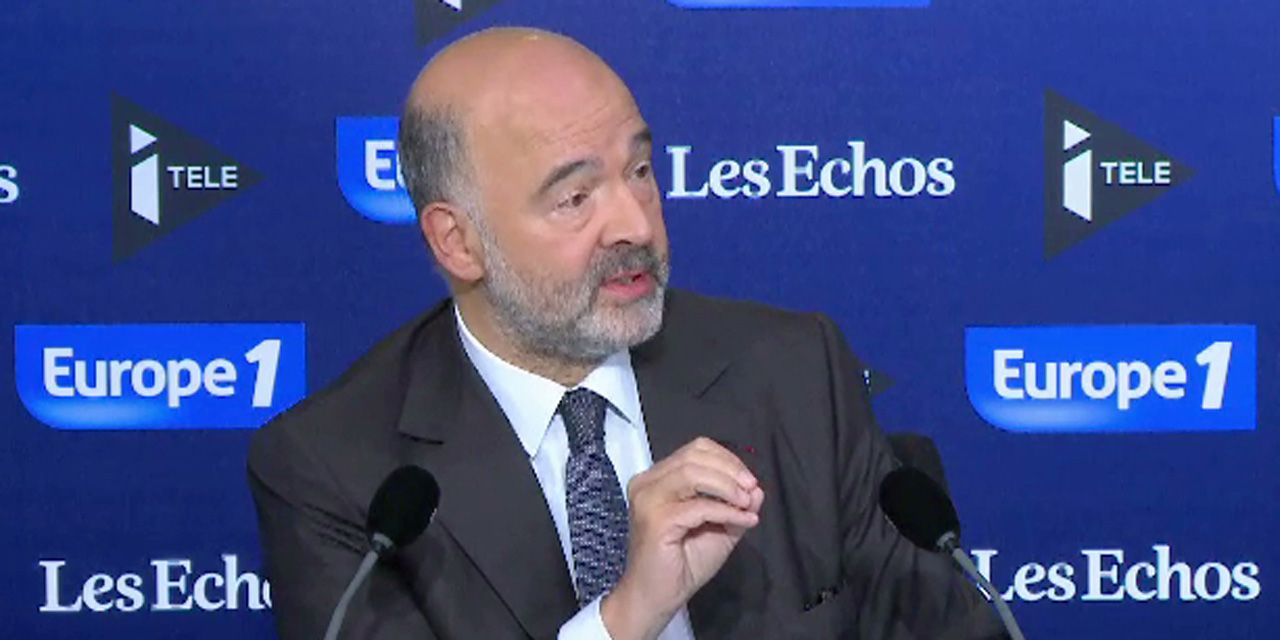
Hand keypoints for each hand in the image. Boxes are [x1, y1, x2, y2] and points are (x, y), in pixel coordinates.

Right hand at [600, 437, 764, 639]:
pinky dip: (726, 511)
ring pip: (693, 473)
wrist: (656, 599)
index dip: (726, 459)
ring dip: (728, 487)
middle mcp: (647, 483)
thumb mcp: (719, 529)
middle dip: (730, 469)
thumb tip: (756, 488)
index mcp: (657, 479)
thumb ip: (736, 506)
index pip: (695, 450)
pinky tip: (744, 520)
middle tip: (752, 489)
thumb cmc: (682, 565)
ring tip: (747, 503)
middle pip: (694, 456)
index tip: (749, 480)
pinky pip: (699, 506)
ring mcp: (648, 499)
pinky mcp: (656, 520)